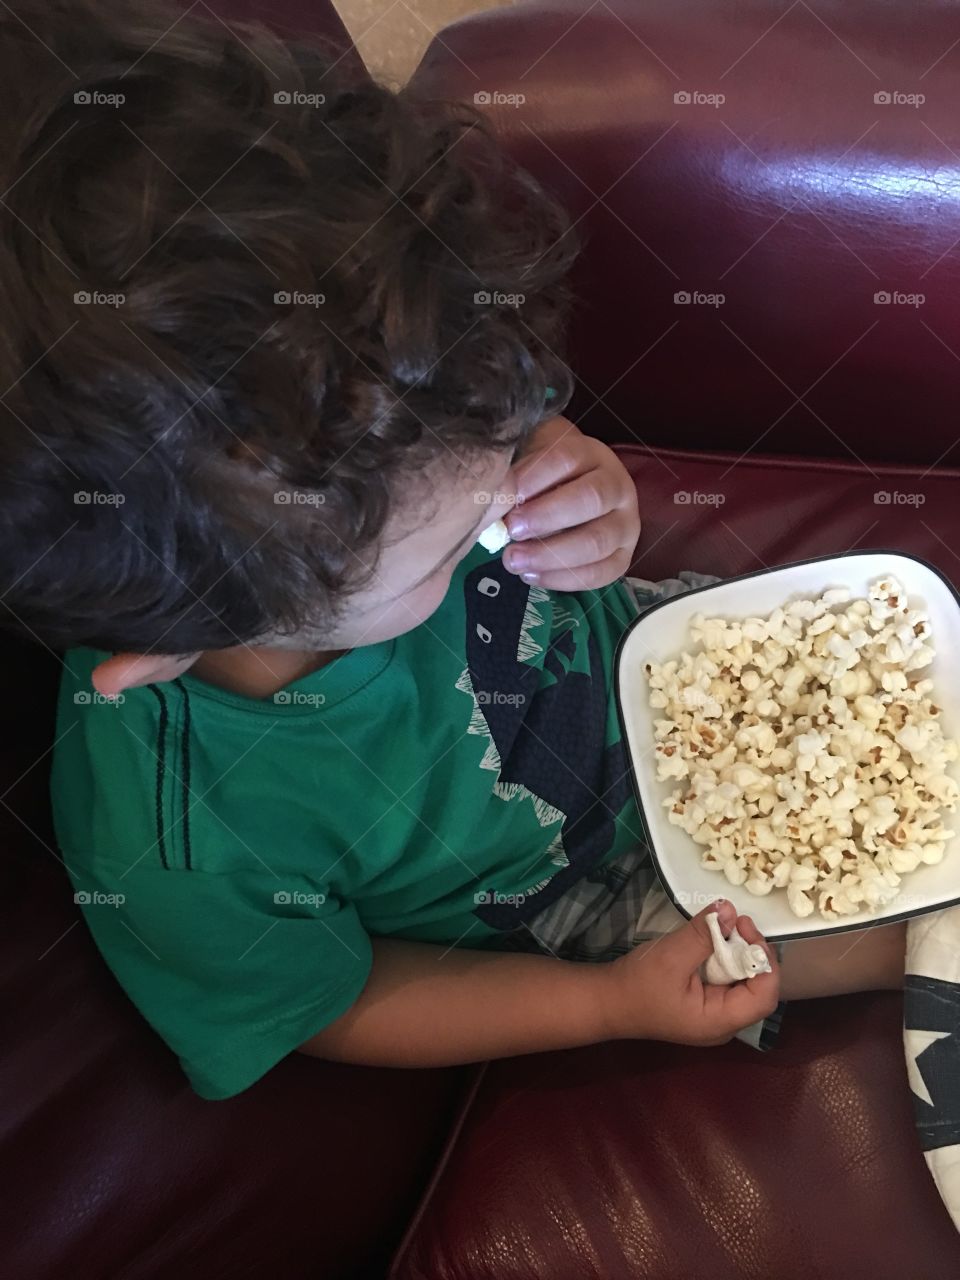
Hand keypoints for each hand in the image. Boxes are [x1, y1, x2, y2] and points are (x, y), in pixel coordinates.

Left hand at [502, 416, 640, 589]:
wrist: (575, 496)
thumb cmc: (545, 480)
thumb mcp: (530, 467)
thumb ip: (514, 480)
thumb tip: (494, 503)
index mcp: (592, 455)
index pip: (567, 459)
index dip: (534, 477)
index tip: (506, 496)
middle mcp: (618, 487)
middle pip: (591, 499)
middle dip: (546, 517)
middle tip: (511, 530)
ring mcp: (626, 525)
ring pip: (597, 542)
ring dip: (551, 554)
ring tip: (513, 560)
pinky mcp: (623, 558)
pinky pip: (599, 574)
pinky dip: (562, 579)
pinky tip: (530, 575)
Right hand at [597, 900, 780, 1046]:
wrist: (609, 1001)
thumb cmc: (638, 984)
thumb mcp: (671, 955)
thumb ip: (703, 934)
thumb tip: (730, 910)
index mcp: (719, 1021)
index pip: (764, 996)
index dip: (764, 960)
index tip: (745, 928)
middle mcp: (724, 1024)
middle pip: (757, 989)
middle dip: (751, 952)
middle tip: (735, 922)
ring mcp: (715, 1016)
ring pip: (744, 983)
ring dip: (738, 953)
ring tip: (724, 928)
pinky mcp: (706, 1005)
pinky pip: (728, 982)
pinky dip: (726, 959)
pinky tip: (714, 942)